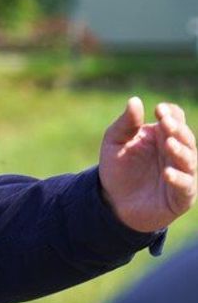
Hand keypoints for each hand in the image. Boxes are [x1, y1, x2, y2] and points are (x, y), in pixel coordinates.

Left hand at [99, 98, 197, 232]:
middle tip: (166, 123)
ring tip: (168, 144)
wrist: (112, 201)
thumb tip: (135, 101)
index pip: (175, 118)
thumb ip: (126, 124)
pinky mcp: (181, 195)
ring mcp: (182, 173)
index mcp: (163, 135)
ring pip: (190, 159)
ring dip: (181, 151)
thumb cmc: (117, 168)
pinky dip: (179, 179)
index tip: (159, 110)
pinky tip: (167, 173)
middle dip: (177, 129)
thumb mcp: (115, 142)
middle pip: (185, 137)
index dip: (170, 113)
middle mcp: (177, 152)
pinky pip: (186, 186)